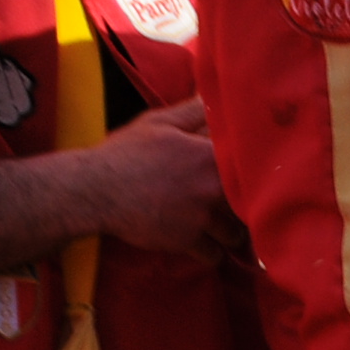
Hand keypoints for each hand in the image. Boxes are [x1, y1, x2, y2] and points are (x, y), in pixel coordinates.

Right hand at [86, 100, 238, 259]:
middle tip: (235, 207)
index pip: (252, 167)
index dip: (254, 176)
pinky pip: (215, 255)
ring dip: (229, 233)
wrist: (94, 189)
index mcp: (209, 155)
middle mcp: (213, 187)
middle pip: (249, 205)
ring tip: (218, 226)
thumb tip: (213, 94)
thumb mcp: (158, 123)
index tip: (254, 180)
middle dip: (244, 208)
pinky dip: (210, 252)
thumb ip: (193, 112)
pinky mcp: (189, 241)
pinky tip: (202, 242)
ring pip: (236, 234)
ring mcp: (203, 217)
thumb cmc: (127, 153)